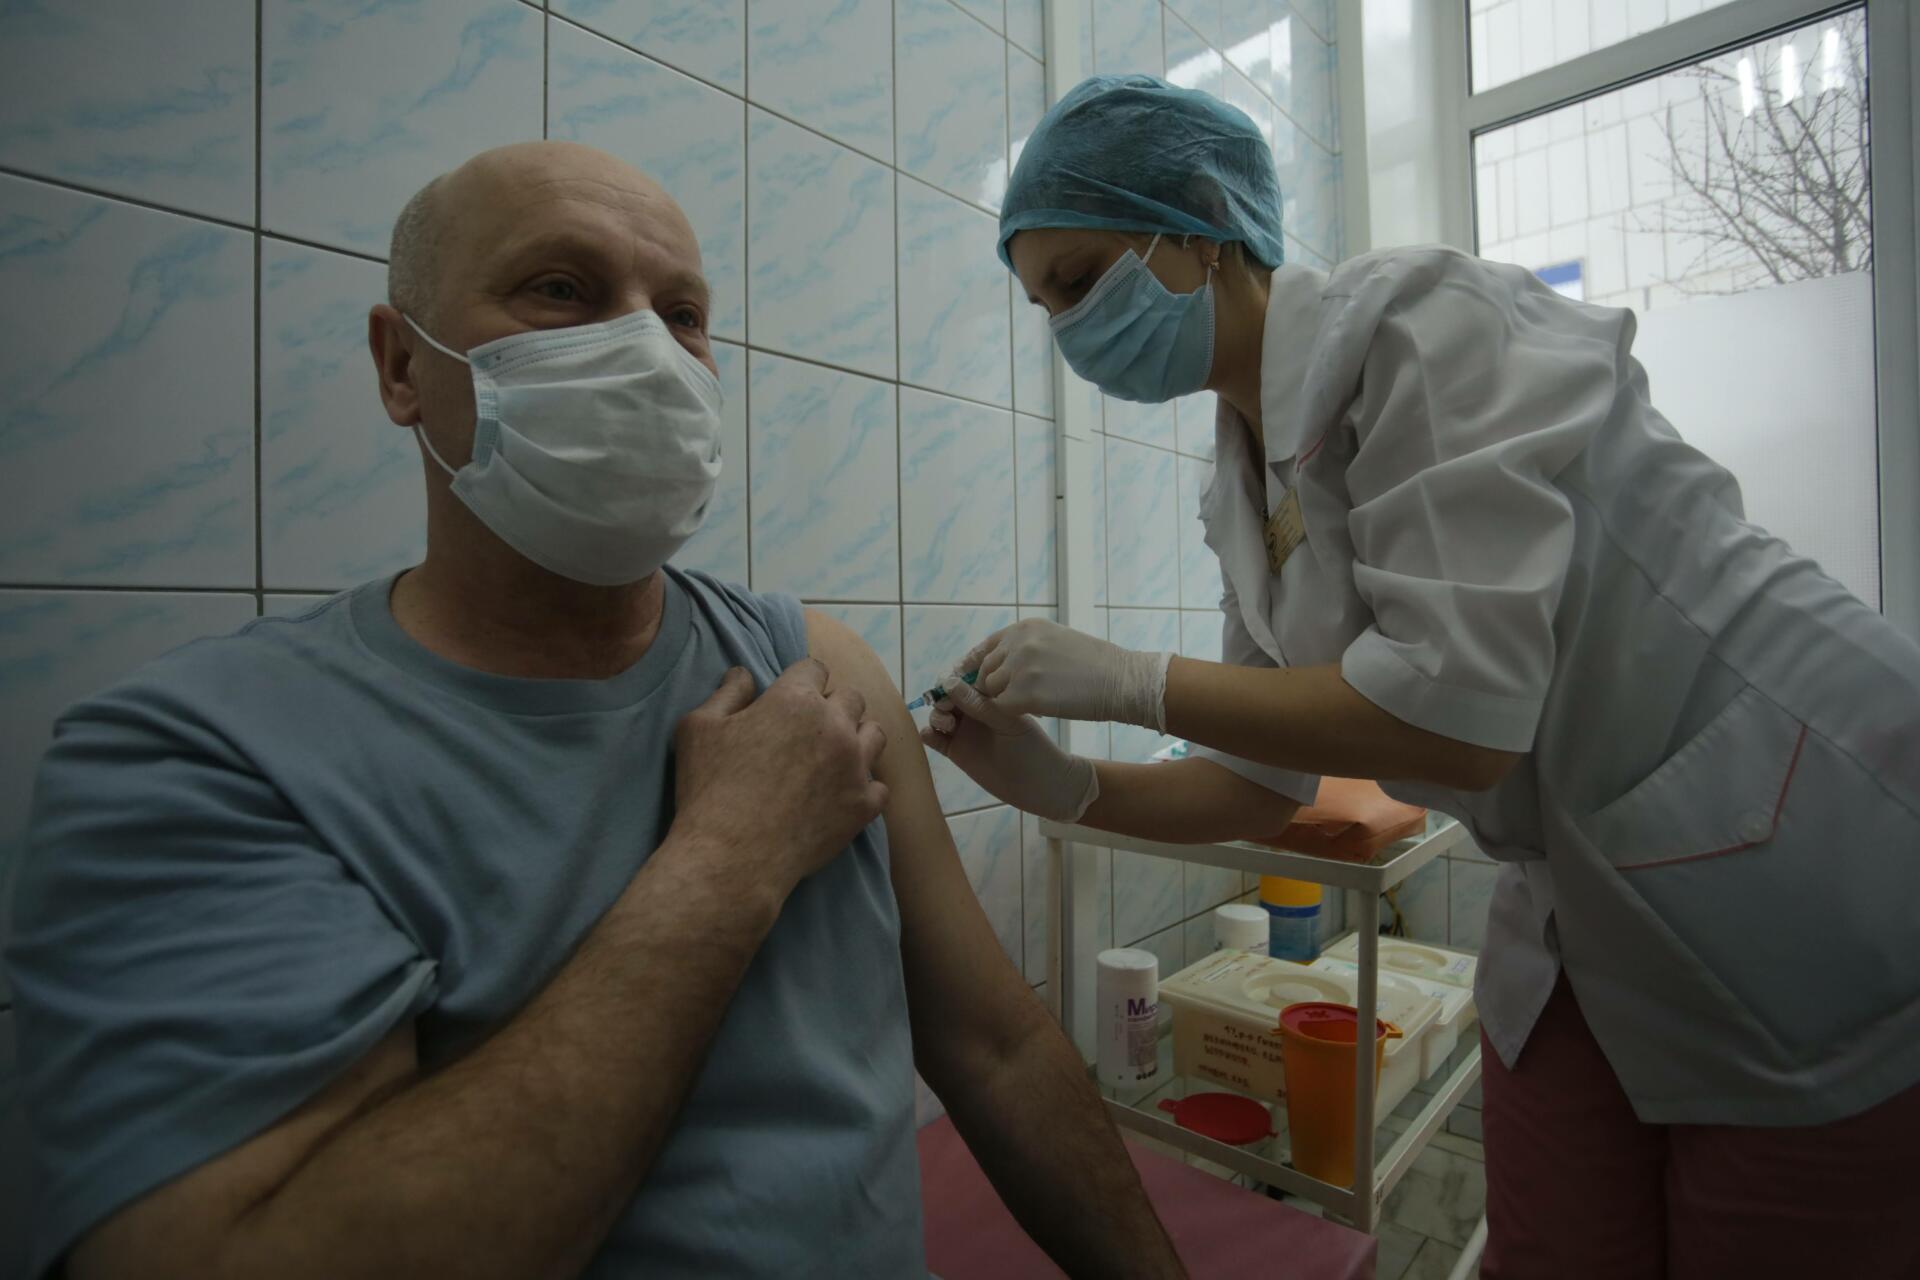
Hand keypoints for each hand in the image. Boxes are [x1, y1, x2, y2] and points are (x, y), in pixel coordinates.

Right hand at [673, 660, 887, 892]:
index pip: (814, 669)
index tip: (792, 696)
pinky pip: (880, 786)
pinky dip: (864, 788)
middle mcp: (834, 726)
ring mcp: (854, 766)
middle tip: (810, 729)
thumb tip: (744, 674)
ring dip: (857, 739)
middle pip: (851, 698)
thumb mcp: (696, 729)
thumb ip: (726, 694)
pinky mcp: (863, 806)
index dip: (802, 680)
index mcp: (795, 700)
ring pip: (874, 735)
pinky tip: (844, 795)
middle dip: (833, 706)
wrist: (732, 858)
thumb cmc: (708, 790)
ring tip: (835, 756)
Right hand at [921, 680, 1099, 822]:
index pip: (965, 680)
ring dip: (936, 715)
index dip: (952, 679)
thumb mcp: (1006, 722)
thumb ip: (978, 704)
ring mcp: (964, 730)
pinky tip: (930, 735)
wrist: (1037, 785)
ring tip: (948, 725)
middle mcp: (974, 710)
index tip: (946, 683)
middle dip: (941, 697)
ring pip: (939, 716)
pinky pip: (935, 738)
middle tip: (946, 706)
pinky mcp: (955, 750)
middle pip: (947, 697)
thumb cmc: (1030, 748)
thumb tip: (948, 682)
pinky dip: (928, 734)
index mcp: (990, 697)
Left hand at [959, 618, 1172, 728]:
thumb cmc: (1097, 666)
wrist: (1121, 681)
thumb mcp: (1057, 642)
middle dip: (991, 689)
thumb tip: (1002, 667)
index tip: (968, 684)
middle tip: (1007, 703)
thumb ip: (1027, 649)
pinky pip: (1000, 710)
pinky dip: (1011, 716)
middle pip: (985, 672)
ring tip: (1030, 706)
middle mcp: (1018, 643)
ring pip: (990, 692)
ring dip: (1004, 702)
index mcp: (1025, 628)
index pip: (985, 649)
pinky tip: (1033, 716)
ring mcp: (1020, 668)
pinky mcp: (1024, 694)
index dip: (975, 669)